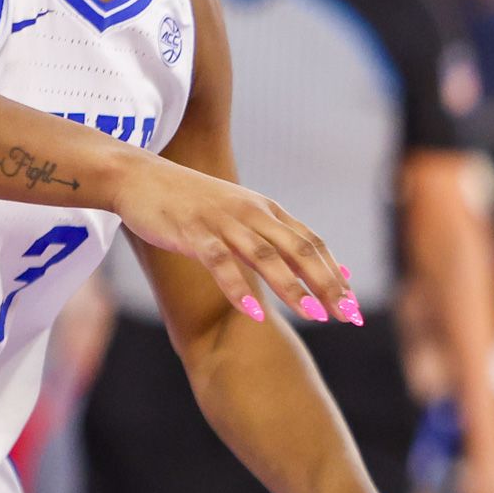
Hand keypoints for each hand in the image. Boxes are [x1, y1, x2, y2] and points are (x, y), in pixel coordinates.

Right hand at [113, 155, 357, 325]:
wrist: (139, 176)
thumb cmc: (192, 202)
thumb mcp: (240, 216)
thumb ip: (272, 238)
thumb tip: (305, 262)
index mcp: (266, 211)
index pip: (311, 243)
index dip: (335, 274)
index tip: (354, 305)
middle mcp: (251, 213)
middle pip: (299, 250)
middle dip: (326, 284)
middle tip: (348, 316)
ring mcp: (222, 221)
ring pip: (266, 256)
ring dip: (292, 287)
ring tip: (314, 316)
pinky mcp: (192, 231)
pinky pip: (219, 261)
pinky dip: (238, 287)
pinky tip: (254, 313)